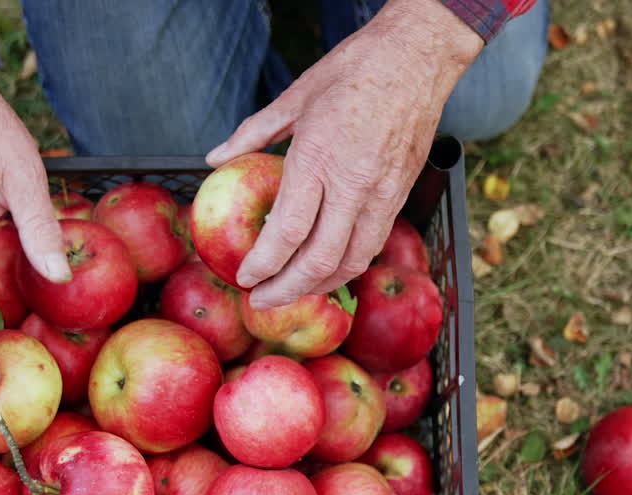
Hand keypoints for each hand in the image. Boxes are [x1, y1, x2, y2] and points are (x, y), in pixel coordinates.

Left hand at [205, 0, 482, 308]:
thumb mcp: (294, 96)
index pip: (287, 232)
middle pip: (319, 261)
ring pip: (352, 262)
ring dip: (319, 286)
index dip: (263, 265)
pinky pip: (372, 245)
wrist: (417, 57)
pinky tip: (326, 269)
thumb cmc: (354, 70)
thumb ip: (252, 133)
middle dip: (287, 290)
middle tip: (261, 300)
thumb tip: (214, 159)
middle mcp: (353, 185)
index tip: (244, 277)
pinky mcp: (399, 196)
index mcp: (319, 158)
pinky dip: (346, 266)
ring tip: (292, 293)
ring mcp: (381, 194)